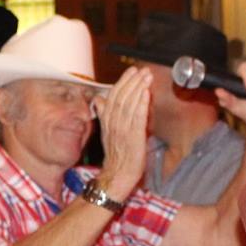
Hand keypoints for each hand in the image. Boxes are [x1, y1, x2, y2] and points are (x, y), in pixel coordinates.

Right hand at [97, 68, 152, 201]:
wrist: (116, 177)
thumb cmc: (116, 157)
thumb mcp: (107, 132)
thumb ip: (105, 114)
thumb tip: (99, 99)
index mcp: (108, 121)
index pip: (113, 97)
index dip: (123, 82)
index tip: (132, 71)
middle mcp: (114, 123)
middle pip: (121, 97)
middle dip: (132, 81)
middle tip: (142, 69)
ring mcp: (123, 130)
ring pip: (129, 104)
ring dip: (138, 88)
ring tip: (146, 76)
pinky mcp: (133, 137)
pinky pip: (137, 118)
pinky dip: (141, 104)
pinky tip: (146, 93)